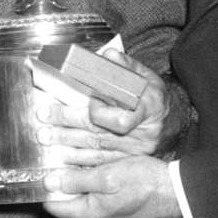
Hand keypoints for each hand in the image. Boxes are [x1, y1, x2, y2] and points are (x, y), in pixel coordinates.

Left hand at [35, 49, 185, 165]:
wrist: (172, 122)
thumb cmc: (155, 97)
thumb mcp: (147, 77)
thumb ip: (127, 67)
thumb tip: (108, 55)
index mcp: (148, 109)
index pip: (123, 119)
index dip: (101, 114)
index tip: (88, 104)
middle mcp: (142, 134)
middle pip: (100, 131)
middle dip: (69, 124)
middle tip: (45, 117)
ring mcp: (134, 151)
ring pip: (97, 148)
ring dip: (68, 143)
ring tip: (45, 136)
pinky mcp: (127, 161)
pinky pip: (100, 162)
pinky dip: (79, 160)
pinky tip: (61, 156)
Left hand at [42, 155, 180, 217]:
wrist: (177, 193)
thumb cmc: (145, 182)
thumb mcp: (107, 175)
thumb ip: (76, 180)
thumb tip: (49, 182)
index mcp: (89, 216)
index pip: (52, 205)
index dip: (46, 186)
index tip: (44, 166)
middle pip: (67, 203)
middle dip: (63, 182)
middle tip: (62, 157)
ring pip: (84, 201)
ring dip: (80, 183)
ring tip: (82, 161)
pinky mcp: (119, 216)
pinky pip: (99, 202)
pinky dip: (96, 188)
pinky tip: (102, 172)